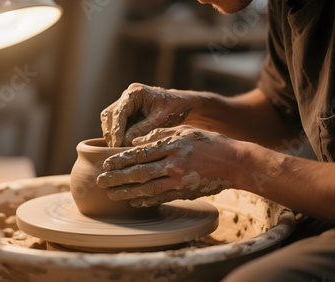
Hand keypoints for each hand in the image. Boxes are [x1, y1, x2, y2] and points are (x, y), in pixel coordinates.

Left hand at [96, 125, 236, 206]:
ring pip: (147, 188)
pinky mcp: (184, 192)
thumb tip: (135, 141)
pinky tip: (133, 201)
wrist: (234, 162)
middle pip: (139, 172)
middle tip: (101, 181)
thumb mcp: (184, 130)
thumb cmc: (208, 142)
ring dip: (126, 192)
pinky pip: (161, 198)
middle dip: (117, 178)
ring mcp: (179, 180)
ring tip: (111, 194)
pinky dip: (145, 200)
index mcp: (172, 145)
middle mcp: (173, 163)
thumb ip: (159, 135)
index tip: (105, 163)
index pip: (140, 153)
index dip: (120, 159)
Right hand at [101, 83, 206, 146]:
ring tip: (117, 149)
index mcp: (135, 92)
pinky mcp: (126, 113)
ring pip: (109, 120)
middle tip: (115, 149)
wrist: (183, 105)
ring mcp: (125, 104)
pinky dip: (116, 134)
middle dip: (111, 133)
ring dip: (112, 134)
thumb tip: (125, 141)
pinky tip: (121, 146)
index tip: (117, 144)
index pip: (119, 112)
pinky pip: (115, 124)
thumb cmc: (175, 109)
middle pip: (109, 115)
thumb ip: (143, 129)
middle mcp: (127, 96)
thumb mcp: (161, 119)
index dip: (116, 130)